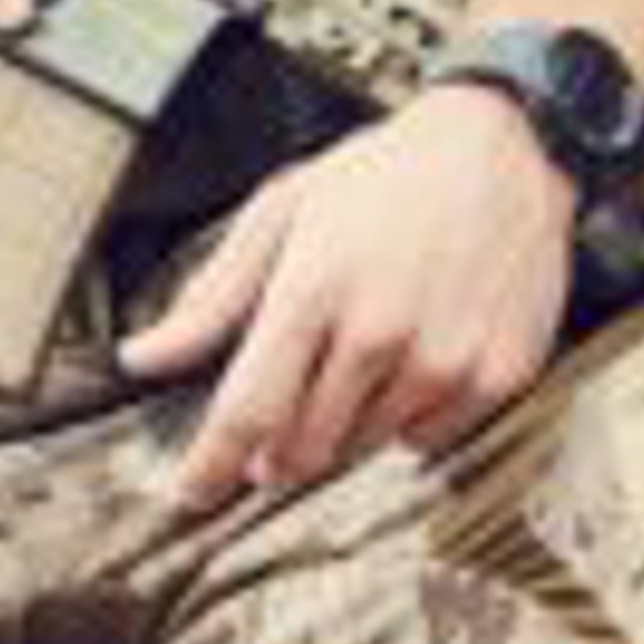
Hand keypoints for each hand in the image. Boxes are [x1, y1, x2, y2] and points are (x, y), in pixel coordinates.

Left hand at [119, 84, 578, 511]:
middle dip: (276, 453)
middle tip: (277, 426)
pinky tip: (415, 360)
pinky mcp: (497, 374)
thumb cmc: (383, 176)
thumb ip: (211, 299)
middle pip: (304, 449)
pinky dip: (410, 418)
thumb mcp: (282, 215)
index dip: (210, 467)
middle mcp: (379, 333)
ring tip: (359, 360)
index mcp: (312, 291)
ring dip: (345, 428)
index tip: (190, 496)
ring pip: (366, 448)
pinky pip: (429, 440)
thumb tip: (141, 359)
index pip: (247, 412)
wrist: (501, 146)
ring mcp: (444, 359)